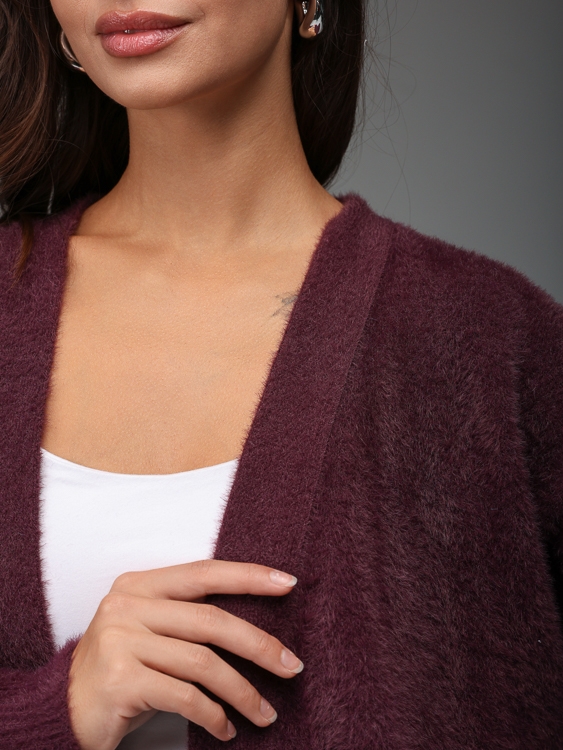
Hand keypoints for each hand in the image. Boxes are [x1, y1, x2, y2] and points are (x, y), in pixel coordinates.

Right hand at [68, 560, 301, 749]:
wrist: (63, 710)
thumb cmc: (120, 669)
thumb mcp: (149, 630)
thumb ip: (188, 617)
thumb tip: (257, 626)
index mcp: (138, 584)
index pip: (204, 572)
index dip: (248, 576)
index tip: (287, 583)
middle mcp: (127, 605)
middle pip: (211, 620)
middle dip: (259, 645)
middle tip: (291, 667)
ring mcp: (121, 641)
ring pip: (203, 663)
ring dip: (243, 692)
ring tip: (265, 713)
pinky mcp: (121, 680)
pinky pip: (185, 697)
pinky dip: (214, 715)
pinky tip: (226, 728)